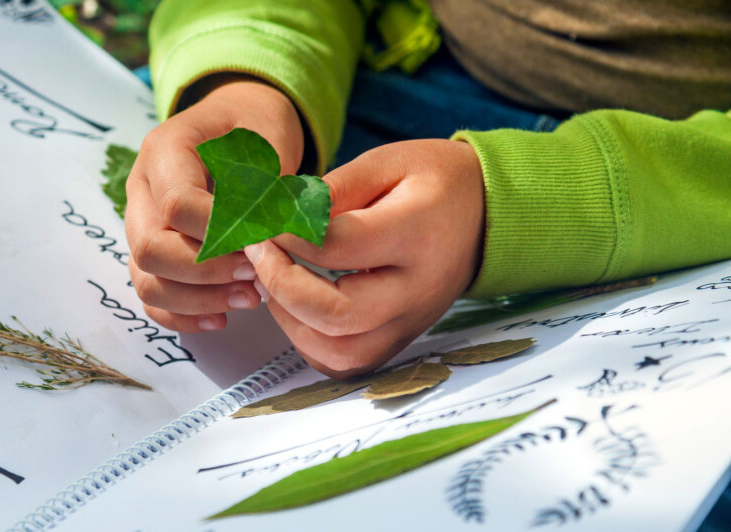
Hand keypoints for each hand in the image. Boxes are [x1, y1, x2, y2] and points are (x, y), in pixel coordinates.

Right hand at [125, 76, 305, 331]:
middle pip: (149, 248)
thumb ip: (265, 181)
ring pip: (147, 280)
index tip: (261, 244)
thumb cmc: (254, 127)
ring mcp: (140, 224)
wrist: (238, 121)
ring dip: (198, 300)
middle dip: (205, 272)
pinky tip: (223, 317)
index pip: (177, 205)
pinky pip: (152, 296)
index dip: (219, 234)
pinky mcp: (152, 253)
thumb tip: (269, 236)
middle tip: (254, 275)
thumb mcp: (268, 136)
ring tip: (250, 298)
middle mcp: (141, 190)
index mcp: (163, 150)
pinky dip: (184, 315)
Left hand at [246, 139, 484, 377]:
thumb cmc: (435, 182)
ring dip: (291, 322)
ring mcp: (411, 323)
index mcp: (417, 233)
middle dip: (281, 285)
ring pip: (340, 352)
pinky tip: (297, 308)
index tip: (268, 218)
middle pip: (338, 314)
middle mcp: (417, 289)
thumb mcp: (388, 161)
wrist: (488, 216)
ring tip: (275, 282)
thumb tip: (281, 213)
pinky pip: (347, 364)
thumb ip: (335, 187)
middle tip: (259, 253)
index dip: (289, 234)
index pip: (339, 247)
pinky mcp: (401, 340)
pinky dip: (310, 343)